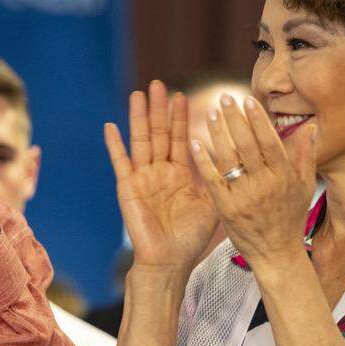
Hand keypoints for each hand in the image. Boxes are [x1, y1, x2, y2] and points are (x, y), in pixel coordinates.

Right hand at [104, 80, 218, 273]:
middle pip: (159, 133)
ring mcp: (142, 178)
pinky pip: (120, 162)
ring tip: (138, 94)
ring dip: (139, 117)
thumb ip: (217, 178)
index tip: (182, 96)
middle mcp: (159, 172)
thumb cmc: (190, 238)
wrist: (170, 261)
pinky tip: (110, 126)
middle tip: (158, 84)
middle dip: (159, 109)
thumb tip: (234, 156)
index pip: (180, 139)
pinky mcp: (127, 188)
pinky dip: (114, 144)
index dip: (181, 118)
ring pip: (140, 140)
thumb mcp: (212, 204)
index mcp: (179, 175)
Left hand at [190, 93, 316, 269]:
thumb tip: (310, 127)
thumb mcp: (304, 187)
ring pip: (230, 160)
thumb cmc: (290, 217)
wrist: (276, 253)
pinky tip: (195, 144)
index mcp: (284, 177)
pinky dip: (204, 162)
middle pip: (248, 146)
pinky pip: (213, 181)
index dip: (258, 120)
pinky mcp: (226, 209)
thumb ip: (305, 156)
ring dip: (219, 134)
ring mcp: (244, 197)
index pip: (269, 142)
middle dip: (236, 120)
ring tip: (211, 113)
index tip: (248, 100)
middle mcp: (265, 185)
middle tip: (224, 98)